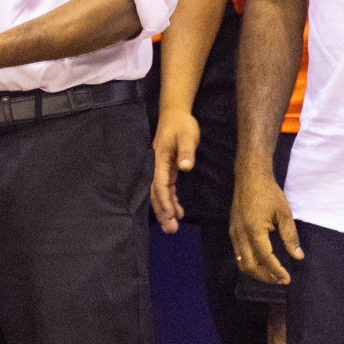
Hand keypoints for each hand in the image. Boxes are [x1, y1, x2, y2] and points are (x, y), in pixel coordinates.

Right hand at [152, 107, 200, 232]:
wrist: (175, 114)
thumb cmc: (181, 124)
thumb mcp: (187, 136)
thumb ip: (187, 152)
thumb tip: (186, 167)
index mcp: (159, 158)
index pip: (160, 183)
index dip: (164, 200)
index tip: (169, 214)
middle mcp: (157, 165)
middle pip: (156, 192)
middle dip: (162, 212)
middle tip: (170, 229)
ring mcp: (160, 168)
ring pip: (160, 193)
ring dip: (165, 210)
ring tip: (172, 227)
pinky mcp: (167, 168)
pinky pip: (166, 188)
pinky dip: (170, 201)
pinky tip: (177, 212)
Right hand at [229, 169, 304, 284]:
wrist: (249, 177)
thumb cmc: (269, 193)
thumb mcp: (284, 213)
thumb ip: (290, 236)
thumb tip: (298, 256)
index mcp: (254, 229)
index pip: (265, 257)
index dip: (276, 270)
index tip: (287, 279)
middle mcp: (240, 233)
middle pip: (249, 265)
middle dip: (265, 276)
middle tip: (280, 279)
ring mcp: (234, 232)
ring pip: (241, 261)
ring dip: (257, 271)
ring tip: (272, 273)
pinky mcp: (233, 230)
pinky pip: (238, 253)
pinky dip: (250, 262)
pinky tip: (262, 262)